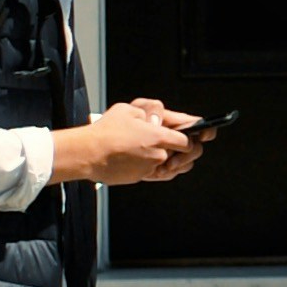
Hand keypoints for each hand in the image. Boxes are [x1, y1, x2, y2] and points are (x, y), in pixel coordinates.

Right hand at [62, 98, 199, 187]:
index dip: (194, 137)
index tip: (197, 135)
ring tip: (173, 154)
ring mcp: (150, 169)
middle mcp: (159, 155)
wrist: (88, 154)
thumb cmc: (107, 130)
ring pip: (174, 168)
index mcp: (160, 136)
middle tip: (190, 146)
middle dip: (191, 151)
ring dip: (177, 161)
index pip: (188, 140)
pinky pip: (159, 174)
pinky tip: (156, 160)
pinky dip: (160, 168)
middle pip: (187, 156)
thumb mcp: (130, 109)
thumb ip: (151, 112)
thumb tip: (159, 121)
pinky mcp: (141, 178)